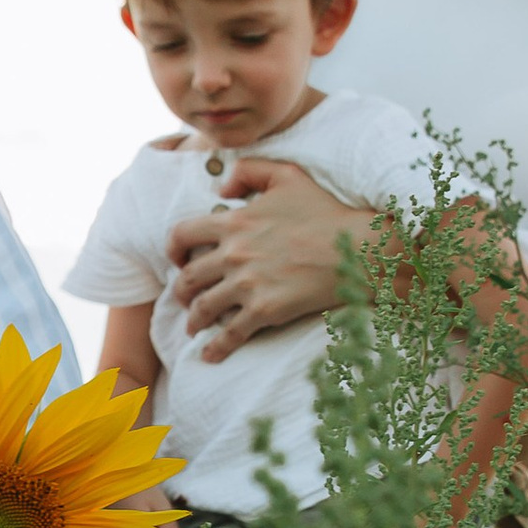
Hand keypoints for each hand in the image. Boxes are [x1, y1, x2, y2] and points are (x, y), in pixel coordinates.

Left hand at [166, 155, 347, 364]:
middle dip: (180, 292)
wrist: (356, 248)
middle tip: (185, 299)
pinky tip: (209, 356)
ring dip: (194, 320)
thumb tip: (221, 190)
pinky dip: (215, 348)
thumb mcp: (286, 175)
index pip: (182, 234)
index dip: (172, 249)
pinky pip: (230, 334)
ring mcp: (247, 284)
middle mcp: (233, 254)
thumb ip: (248, 171)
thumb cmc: (325, 211)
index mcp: (234, 222)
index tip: (175, 259)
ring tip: (194, 327)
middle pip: (188, 278)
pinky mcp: (264, 310)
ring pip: (203, 308)